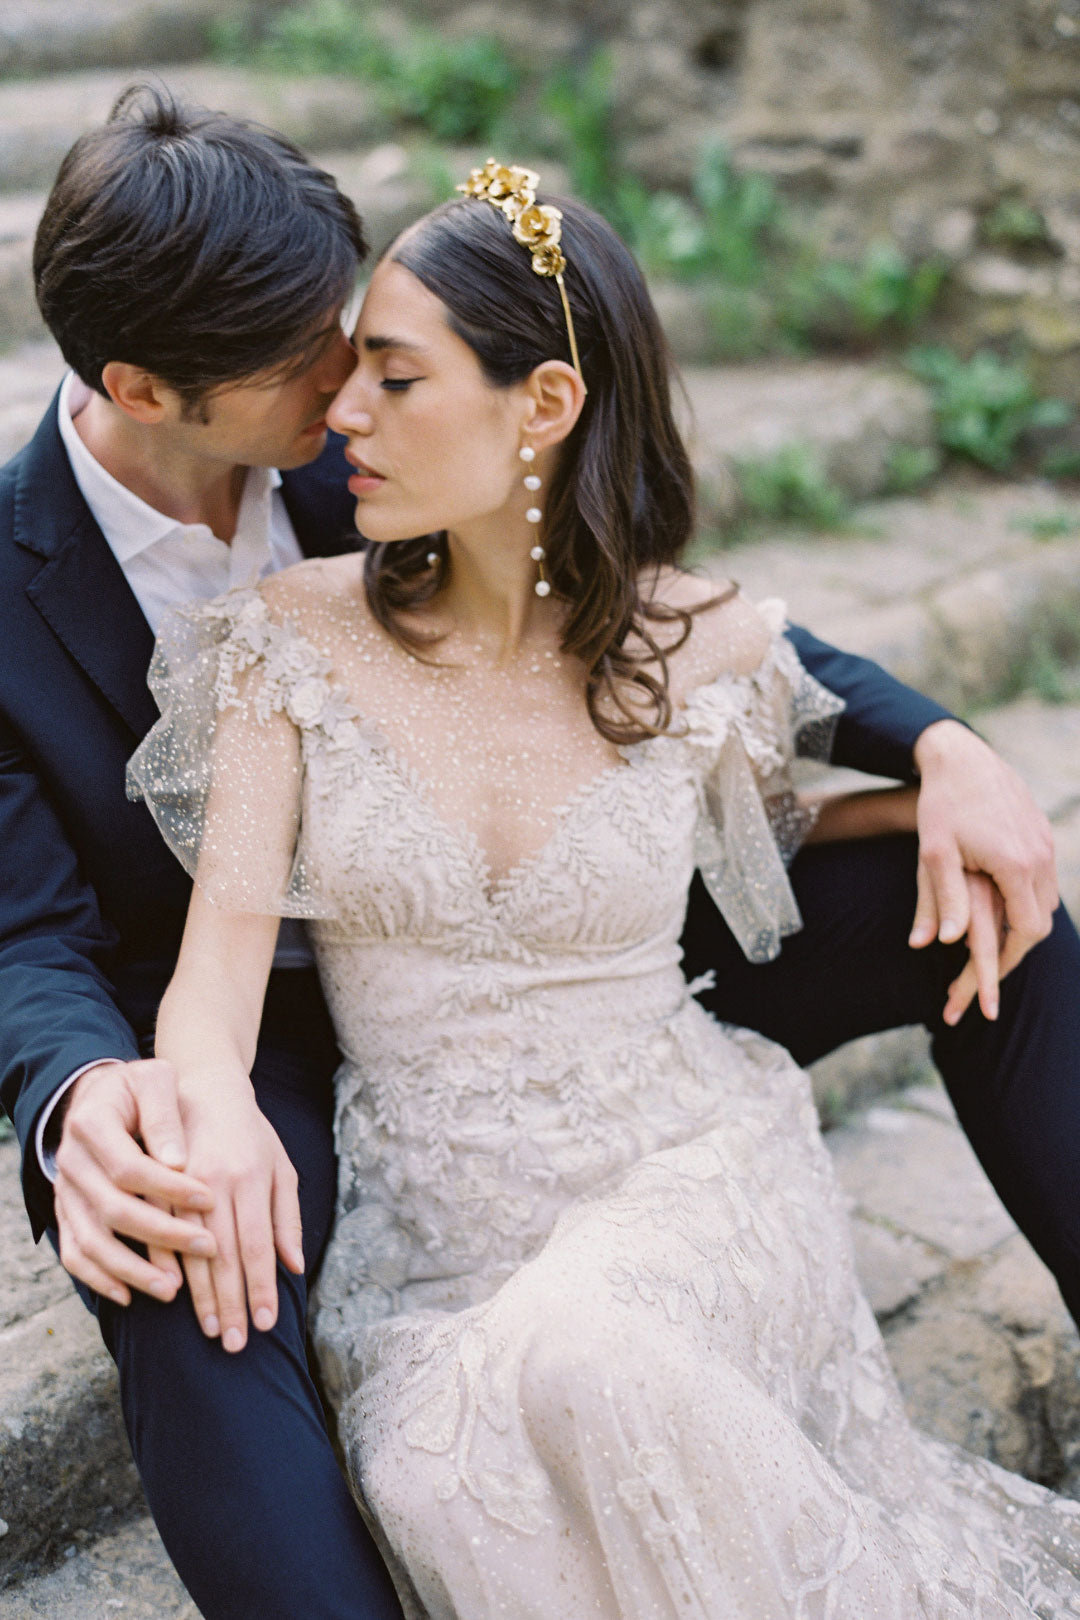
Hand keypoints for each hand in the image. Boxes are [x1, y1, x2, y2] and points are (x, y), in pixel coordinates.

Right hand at [53, 1058, 216, 1306]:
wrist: (101, 1095)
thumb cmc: (139, 1089)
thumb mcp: (155, 1081)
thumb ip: (164, 1115)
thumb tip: (177, 1160)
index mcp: (92, 1124)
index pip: (130, 1167)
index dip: (169, 1187)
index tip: (209, 1199)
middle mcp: (71, 1162)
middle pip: (113, 1210)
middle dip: (162, 1234)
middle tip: (208, 1248)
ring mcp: (65, 1193)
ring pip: (91, 1241)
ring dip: (131, 1269)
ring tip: (173, 1289)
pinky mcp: (66, 1214)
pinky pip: (75, 1255)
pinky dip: (100, 1278)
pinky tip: (131, 1295)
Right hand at [173, 1074, 303, 1352]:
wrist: (205, 1088)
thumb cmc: (251, 1133)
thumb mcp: (280, 1166)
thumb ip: (287, 1217)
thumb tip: (295, 1266)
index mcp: (251, 1178)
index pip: (257, 1245)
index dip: (261, 1287)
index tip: (266, 1324)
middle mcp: (216, 1183)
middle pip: (224, 1256)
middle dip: (231, 1303)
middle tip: (236, 1345)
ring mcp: (182, 1184)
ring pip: (189, 1251)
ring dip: (200, 1296)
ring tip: (210, 1331)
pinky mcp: (156, 1184)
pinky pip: (157, 1233)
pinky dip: (164, 1268)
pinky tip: (169, 1296)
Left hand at [909, 720, 1057, 1021]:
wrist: (961, 757)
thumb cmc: (941, 806)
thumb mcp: (934, 855)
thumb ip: (943, 900)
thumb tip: (944, 944)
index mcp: (1016, 866)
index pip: (1026, 930)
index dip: (1007, 958)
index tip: (988, 977)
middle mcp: (1040, 856)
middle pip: (1041, 921)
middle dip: (1016, 947)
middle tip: (990, 968)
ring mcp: (1045, 843)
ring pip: (1046, 902)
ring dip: (1024, 923)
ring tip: (995, 942)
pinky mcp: (1042, 833)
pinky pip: (1044, 880)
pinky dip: (1028, 900)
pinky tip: (1004, 907)